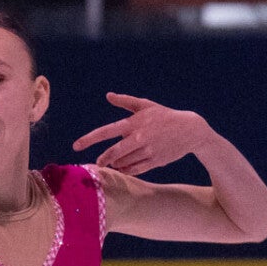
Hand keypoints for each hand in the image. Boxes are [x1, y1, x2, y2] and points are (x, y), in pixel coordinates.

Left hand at [72, 93, 210, 176]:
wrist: (190, 130)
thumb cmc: (165, 116)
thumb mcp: (146, 105)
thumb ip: (126, 101)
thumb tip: (109, 95)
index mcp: (134, 123)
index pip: (106, 131)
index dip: (89, 139)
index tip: (76, 146)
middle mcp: (139, 138)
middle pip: (113, 153)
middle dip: (104, 159)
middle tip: (99, 162)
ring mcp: (148, 151)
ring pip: (123, 163)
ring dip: (116, 164)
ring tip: (115, 161)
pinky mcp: (155, 161)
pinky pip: (134, 170)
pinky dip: (126, 169)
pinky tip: (124, 166)